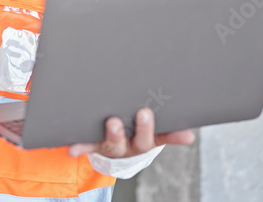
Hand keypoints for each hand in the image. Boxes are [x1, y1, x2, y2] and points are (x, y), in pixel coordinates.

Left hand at [67, 108, 194, 158]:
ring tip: (113, 122)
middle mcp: (131, 146)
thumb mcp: (152, 130)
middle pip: (139, 142)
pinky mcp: (93, 144)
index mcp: (146, 141)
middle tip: (145, 113)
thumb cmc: (135, 130)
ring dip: (115, 134)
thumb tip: (190, 136)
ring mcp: (111, 146)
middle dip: (143, 128)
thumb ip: (170, 131)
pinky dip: (80, 147)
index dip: (173, 136)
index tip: (185, 133)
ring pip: (114, 143)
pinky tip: (72, 147)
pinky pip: (87, 146)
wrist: (112, 148)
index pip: (162, 138)